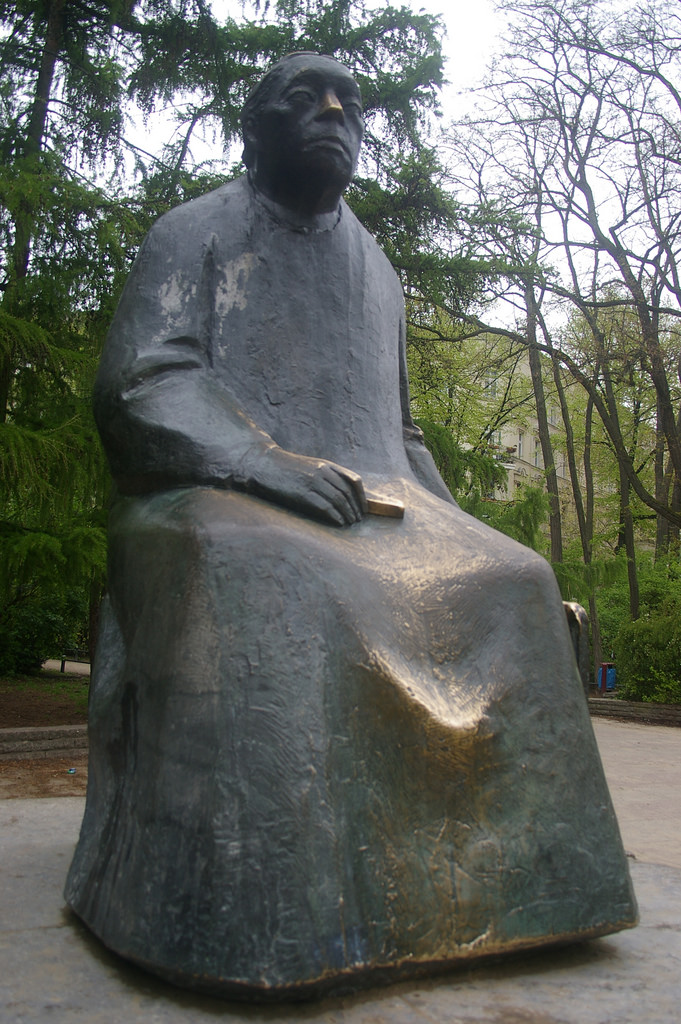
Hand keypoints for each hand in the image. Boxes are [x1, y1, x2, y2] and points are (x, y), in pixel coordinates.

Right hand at [246, 446, 366, 525]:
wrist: (266, 465)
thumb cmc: (288, 469)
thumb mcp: (312, 467)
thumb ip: (328, 476)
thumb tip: (344, 495)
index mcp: (326, 465)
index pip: (353, 480)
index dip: (361, 496)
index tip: (363, 508)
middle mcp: (322, 472)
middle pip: (347, 492)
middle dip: (355, 508)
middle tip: (358, 519)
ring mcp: (313, 482)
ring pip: (338, 500)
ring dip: (347, 513)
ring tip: (350, 522)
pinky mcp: (303, 493)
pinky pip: (325, 506)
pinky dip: (335, 516)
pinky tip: (339, 522)